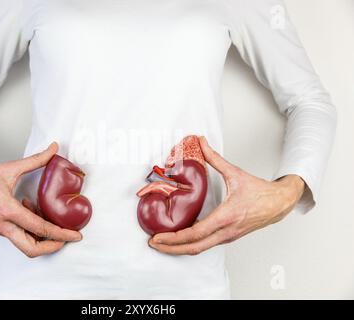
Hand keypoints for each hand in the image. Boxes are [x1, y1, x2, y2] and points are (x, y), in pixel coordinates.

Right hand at [0, 143, 81, 257]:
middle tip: (68, 237)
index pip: (40, 228)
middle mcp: (3, 225)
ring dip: (42, 237)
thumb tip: (54, 149)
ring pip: (25, 246)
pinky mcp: (0, 229)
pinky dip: (31, 229)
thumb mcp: (11, 168)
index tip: (75, 235)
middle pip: (31, 249)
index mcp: (7, 210)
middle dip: (53, 246)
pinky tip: (33, 211)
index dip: (61, 233)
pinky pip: (19, 236)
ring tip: (51, 219)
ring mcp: (1, 229)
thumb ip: (36, 159)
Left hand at [149, 137, 304, 255]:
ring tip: (162, 243)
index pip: (195, 234)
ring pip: (200, 249)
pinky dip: (190, 245)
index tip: (158, 238)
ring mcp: (227, 237)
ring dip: (180, 248)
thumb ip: (215, 158)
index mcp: (226, 217)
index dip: (174, 238)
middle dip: (171, 248)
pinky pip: (206, 245)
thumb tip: (201, 142)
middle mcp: (226, 231)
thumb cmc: (260, 192)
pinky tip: (180, 239)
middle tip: (153, 244)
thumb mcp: (235, 173)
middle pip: (193, 248)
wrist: (280, 203)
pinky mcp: (228, 237)